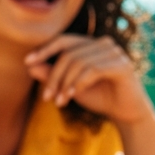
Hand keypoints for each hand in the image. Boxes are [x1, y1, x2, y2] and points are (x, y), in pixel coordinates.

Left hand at [25, 34, 154, 127]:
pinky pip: (92, 70)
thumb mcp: (71, 87)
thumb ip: (53, 75)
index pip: (64, 40)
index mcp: (92, 44)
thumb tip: (30, 65)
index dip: (45, 49)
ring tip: (58, 101)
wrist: (127, 114)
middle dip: (54, 76)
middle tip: (46, 96)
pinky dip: (78, 83)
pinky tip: (71, 96)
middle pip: (68, 53)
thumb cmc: (100, 98)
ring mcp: (114, 52)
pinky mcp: (122, 65)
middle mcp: (104, 43)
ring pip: (78, 62)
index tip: (27, 61)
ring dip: (65, 83)